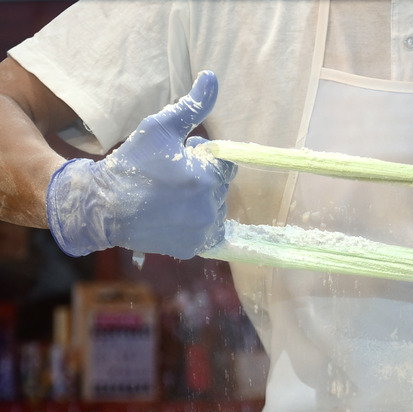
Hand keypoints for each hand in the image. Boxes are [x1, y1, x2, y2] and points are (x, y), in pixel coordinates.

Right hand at [47, 71, 236, 258]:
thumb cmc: (131, 163)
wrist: (102, 206)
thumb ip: (191, 106)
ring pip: (215, 209)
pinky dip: (195, 223)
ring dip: (200, 200)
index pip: (226, 165)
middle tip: (170, 177)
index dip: (203, 158)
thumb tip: (212, 77)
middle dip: (202, 178)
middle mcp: (209, 208)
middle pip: (220, 187)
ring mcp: (201, 231)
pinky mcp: (192, 248)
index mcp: (206, 179)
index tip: (180, 157)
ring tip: (168, 196)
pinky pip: (207, 231)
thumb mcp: (159, 128)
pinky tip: (172, 214)